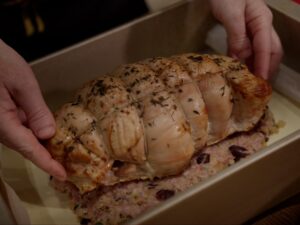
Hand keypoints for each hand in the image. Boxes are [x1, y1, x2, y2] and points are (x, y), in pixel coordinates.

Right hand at [0, 39, 65, 179]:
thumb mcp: (21, 83)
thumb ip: (35, 110)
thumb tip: (48, 135)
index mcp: (1, 121)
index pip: (28, 147)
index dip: (46, 163)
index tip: (62, 174)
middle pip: (25, 146)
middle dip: (46, 156)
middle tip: (67, 164)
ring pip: (22, 138)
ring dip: (41, 145)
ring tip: (62, 151)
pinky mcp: (0, 115)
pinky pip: (18, 128)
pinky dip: (33, 132)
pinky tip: (47, 130)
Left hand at [209, 0, 282, 78]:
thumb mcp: (231, 14)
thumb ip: (237, 35)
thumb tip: (241, 57)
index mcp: (262, 20)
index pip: (266, 47)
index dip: (264, 65)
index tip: (261, 80)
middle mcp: (263, 25)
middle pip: (272, 50)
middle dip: (267, 67)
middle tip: (259, 84)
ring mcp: (255, 27)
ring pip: (262, 50)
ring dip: (258, 65)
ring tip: (251, 80)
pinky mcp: (245, 30)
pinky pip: (251, 47)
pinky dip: (249, 59)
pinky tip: (242, 67)